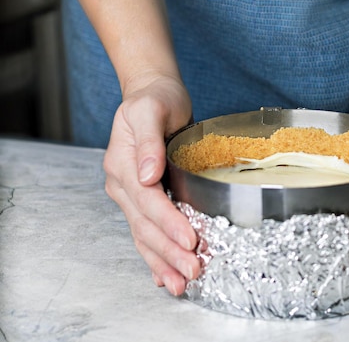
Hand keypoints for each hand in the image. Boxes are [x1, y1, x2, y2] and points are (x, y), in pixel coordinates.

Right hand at [103, 75, 199, 294]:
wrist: (152, 95)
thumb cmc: (155, 100)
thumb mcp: (152, 110)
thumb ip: (149, 142)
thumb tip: (148, 175)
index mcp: (123, 164)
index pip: (148, 201)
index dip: (169, 222)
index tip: (190, 239)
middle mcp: (122, 184)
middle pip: (145, 226)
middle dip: (170, 252)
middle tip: (194, 270)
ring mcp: (129, 195)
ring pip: (143, 235)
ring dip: (162, 262)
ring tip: (181, 284)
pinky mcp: (142, 199)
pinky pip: (145, 232)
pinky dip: (154, 256)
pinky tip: (164, 276)